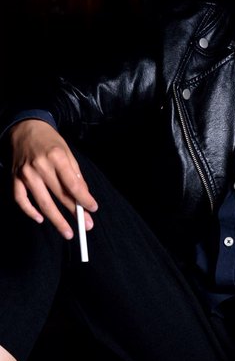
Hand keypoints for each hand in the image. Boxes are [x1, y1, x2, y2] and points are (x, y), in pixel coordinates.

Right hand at [10, 119, 97, 238]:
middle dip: (74, 212)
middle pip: (59, 195)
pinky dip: (30, 211)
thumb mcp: (67, 152)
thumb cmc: (49, 142)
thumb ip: (75, 174)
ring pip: (42, 202)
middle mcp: (40, 166)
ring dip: (56, 219)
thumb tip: (83, 195)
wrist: (24, 129)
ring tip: (67, 231)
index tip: (93, 209)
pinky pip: (21, 199)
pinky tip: (40, 219)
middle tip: (86, 225)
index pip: (73, 184)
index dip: (84, 199)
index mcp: (56, 157)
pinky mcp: (14, 178)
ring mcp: (25, 173)